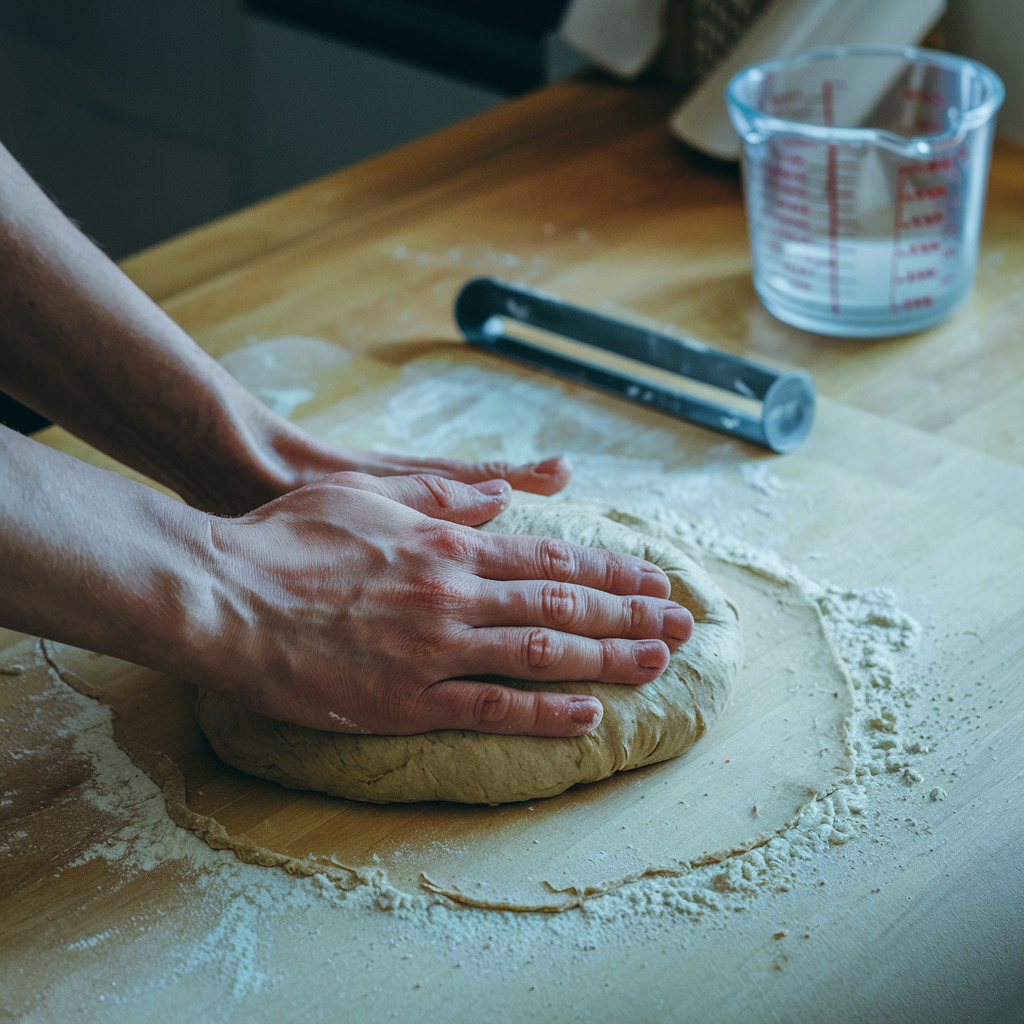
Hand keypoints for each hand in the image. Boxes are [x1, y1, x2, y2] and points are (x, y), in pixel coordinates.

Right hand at [198, 473, 693, 737]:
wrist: (223, 595)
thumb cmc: (287, 537)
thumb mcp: (367, 492)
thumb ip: (440, 497)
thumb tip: (495, 498)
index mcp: (448, 542)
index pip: (552, 556)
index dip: (611, 571)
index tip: (653, 581)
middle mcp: (455, 592)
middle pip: (563, 602)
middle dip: (630, 614)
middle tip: (682, 624)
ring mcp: (435, 648)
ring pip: (543, 652)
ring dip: (609, 658)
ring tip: (660, 663)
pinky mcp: (406, 699)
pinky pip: (491, 709)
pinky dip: (545, 713)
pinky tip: (589, 714)